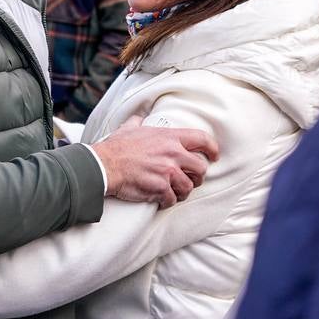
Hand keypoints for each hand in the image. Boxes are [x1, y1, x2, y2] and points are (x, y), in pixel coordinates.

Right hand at [92, 117, 218, 208]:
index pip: (202, 139)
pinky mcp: (160, 188)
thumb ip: (138, 121)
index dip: (212, 149)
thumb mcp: (130, 128)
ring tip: (174, 192)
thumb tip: (138, 117)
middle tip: (190, 180)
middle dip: (197, 176)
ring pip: (188, 187)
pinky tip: (161, 200)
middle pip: (200, 168)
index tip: (214, 156)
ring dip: (182, 191)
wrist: (105, 165)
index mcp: (170, 137)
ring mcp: (168, 172)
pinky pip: (172, 199)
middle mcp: (173, 154)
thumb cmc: (117, 147)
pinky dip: (168, 201)